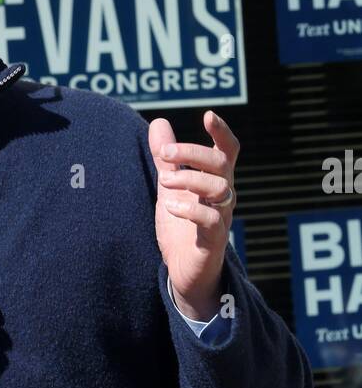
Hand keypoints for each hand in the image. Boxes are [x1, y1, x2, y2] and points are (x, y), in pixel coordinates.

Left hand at [148, 110, 238, 322]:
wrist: (186, 272)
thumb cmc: (183, 228)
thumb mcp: (170, 189)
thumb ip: (166, 158)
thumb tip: (159, 122)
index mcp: (215, 181)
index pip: (228, 151)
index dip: (222, 132)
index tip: (208, 114)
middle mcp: (224, 196)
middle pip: (221, 164)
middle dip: (193, 153)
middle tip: (164, 154)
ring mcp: (222, 217)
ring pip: (221, 189)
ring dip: (191, 179)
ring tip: (164, 181)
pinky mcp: (214, 240)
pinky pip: (212, 220)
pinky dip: (191, 210)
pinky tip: (170, 207)